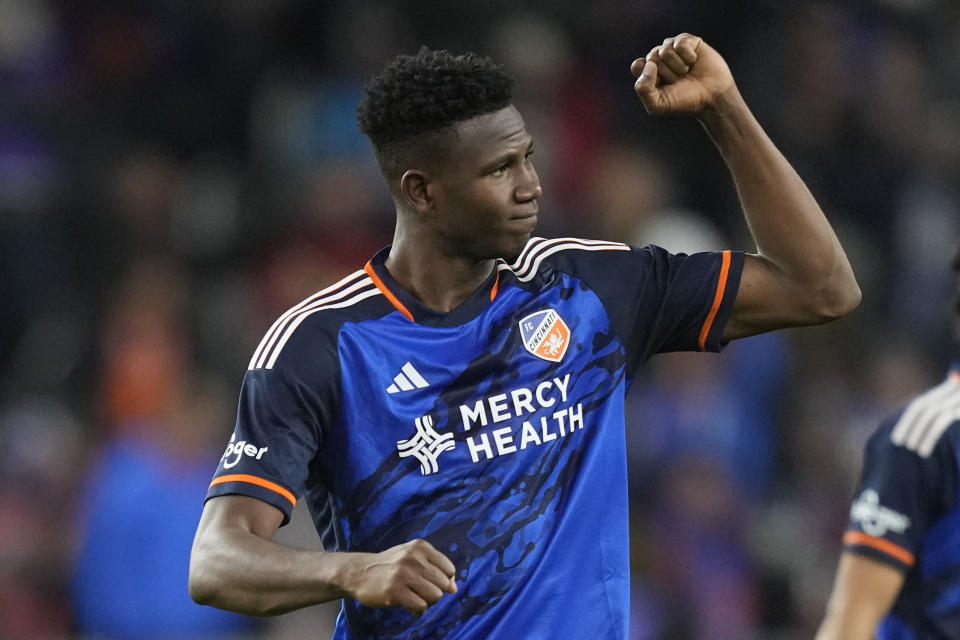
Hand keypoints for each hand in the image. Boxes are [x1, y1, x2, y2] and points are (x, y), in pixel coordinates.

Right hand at [341, 539, 456, 615]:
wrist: (359, 572)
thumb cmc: (391, 566)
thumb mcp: (412, 558)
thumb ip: (435, 569)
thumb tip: (454, 589)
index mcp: (420, 547)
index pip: (449, 569)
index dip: (444, 581)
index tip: (431, 583)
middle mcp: (414, 557)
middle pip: (443, 584)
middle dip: (435, 592)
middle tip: (420, 592)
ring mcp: (404, 574)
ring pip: (435, 595)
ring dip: (427, 602)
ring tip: (415, 598)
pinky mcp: (395, 591)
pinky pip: (421, 606)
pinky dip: (418, 610)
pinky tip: (408, 605)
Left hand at [630, 33, 735, 114]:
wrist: (712, 97)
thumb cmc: (684, 101)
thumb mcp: (658, 104)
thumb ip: (643, 89)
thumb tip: (648, 64)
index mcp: (649, 72)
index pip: (638, 65)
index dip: (649, 75)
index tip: (662, 85)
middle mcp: (659, 58)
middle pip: (652, 57)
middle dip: (667, 73)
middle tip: (678, 81)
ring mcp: (674, 48)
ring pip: (665, 50)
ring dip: (678, 66)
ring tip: (686, 73)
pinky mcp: (689, 41)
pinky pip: (680, 43)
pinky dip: (688, 56)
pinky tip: (694, 62)